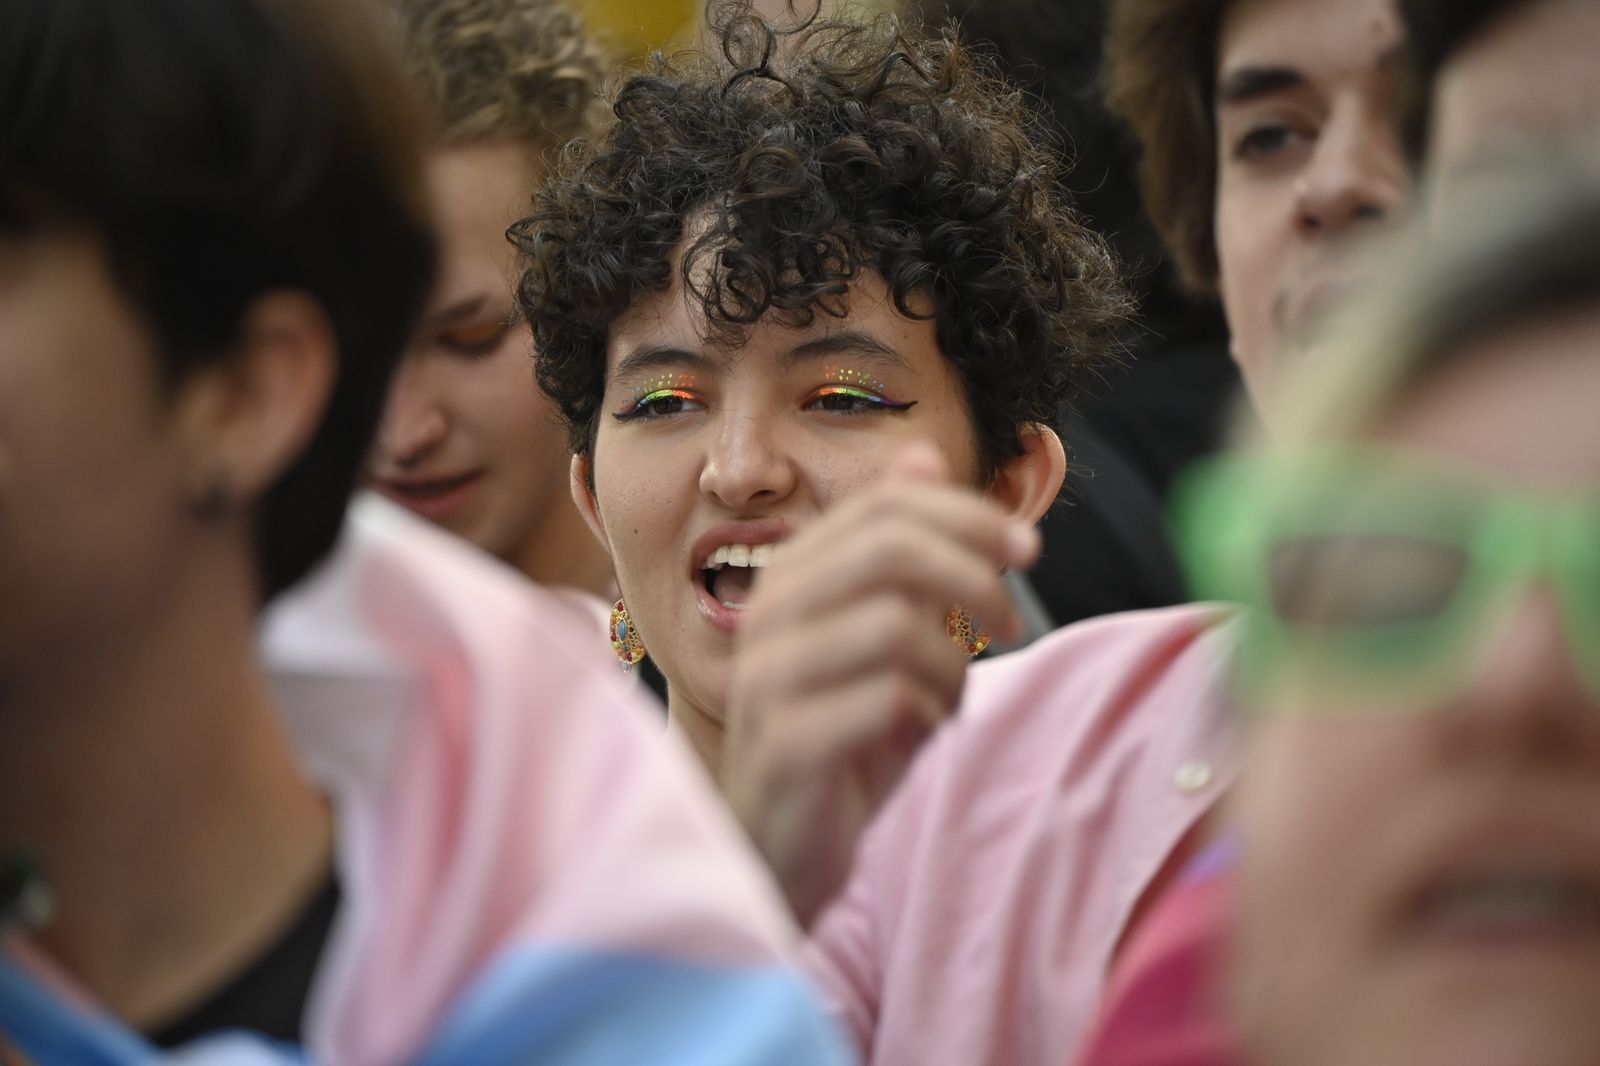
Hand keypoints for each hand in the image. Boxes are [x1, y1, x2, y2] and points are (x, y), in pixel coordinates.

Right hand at [722, 442, 1039, 924]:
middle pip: (888, 548)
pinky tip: (921, 733)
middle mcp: (768, 612)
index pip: (884, 507)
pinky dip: (930, 713)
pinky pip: (887, 700)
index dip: (965, 515)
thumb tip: (922, 456)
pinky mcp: (784, 743)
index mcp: (792, 574)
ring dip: (951, 664)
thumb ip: (896, 550)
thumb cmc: (839, 735)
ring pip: (895, 624)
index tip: (1024, 549)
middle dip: (972, 575)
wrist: (777, 846)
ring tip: (948, 699)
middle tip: (1012, 621)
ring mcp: (768, 677)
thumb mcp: (878, 635)